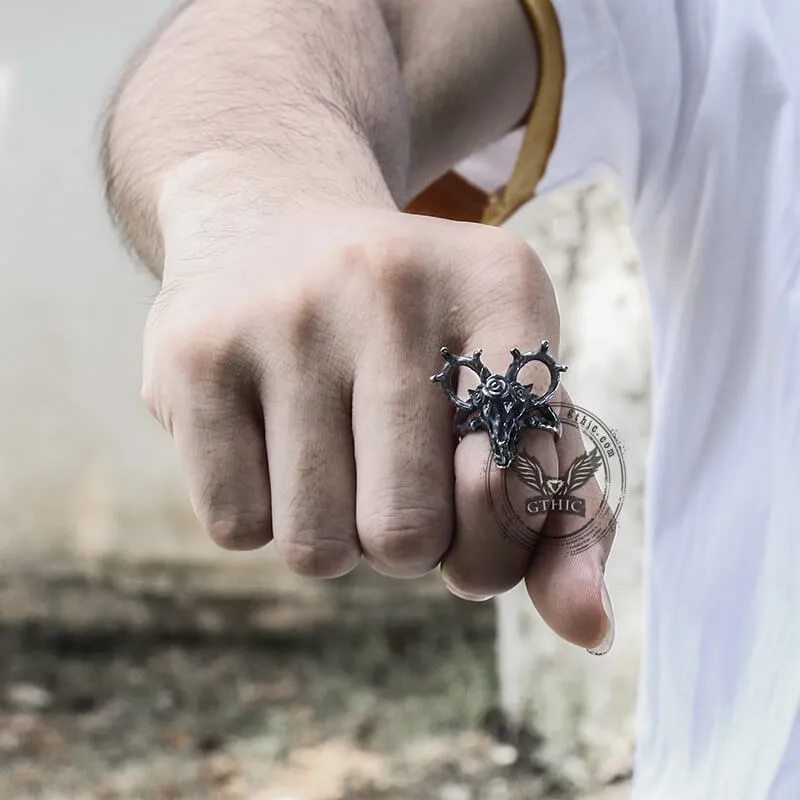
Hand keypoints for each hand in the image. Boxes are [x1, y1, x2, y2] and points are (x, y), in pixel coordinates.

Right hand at [142, 172, 614, 651]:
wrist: (269, 225)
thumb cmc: (412, 341)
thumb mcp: (504, 396)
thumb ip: (561, 515)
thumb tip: (588, 630)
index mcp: (499, 285)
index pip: (528, 484)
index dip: (504, 525)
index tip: (473, 482)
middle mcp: (390, 284)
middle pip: (409, 537)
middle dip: (408, 541)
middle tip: (392, 473)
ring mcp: (282, 316)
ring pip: (315, 547)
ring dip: (332, 532)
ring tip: (328, 449)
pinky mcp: (192, 356)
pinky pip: (236, 527)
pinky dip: (261, 512)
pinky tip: (265, 434)